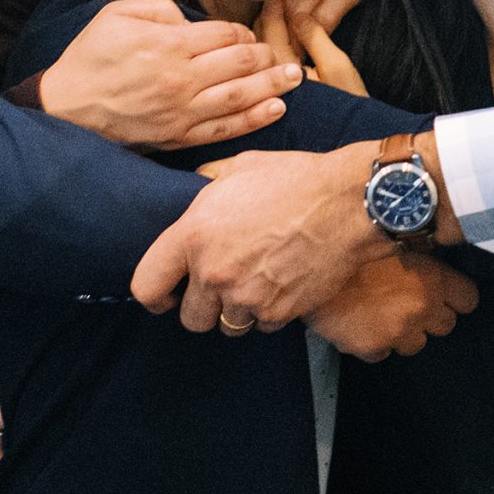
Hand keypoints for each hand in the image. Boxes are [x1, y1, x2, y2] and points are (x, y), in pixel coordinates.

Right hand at [39, 0, 300, 147]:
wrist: (65, 108)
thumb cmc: (90, 57)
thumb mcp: (117, 15)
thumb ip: (160, 9)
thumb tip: (190, 19)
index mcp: (168, 44)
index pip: (224, 35)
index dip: (244, 33)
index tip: (249, 36)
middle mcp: (181, 78)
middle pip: (239, 63)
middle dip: (267, 57)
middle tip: (282, 55)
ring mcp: (182, 110)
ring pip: (240, 96)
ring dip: (272, 86)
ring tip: (295, 78)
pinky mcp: (178, 136)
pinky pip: (224, 129)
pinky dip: (254, 119)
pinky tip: (275, 110)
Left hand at [132, 145, 389, 333]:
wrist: (347, 203)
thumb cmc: (294, 179)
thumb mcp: (239, 168)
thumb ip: (207, 184)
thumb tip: (195, 185)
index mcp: (193, 235)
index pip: (146, 287)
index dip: (154, 296)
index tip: (166, 297)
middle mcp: (214, 273)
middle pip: (190, 319)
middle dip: (203, 307)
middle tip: (222, 287)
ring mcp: (246, 298)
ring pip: (228, 326)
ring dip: (237, 311)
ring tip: (256, 284)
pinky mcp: (278, 313)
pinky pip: (262, 325)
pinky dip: (270, 312)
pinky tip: (282, 284)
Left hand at [259, 0, 368, 97]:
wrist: (348, 138)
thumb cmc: (348, 103)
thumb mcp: (337, 67)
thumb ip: (315, 37)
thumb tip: (298, 13)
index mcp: (282, 72)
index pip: (270, 31)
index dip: (273, 7)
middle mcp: (268, 81)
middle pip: (256, 40)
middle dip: (263, 16)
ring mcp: (269, 88)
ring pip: (256, 52)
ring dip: (261, 31)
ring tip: (270, 11)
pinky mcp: (275, 93)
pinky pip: (263, 63)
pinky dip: (265, 46)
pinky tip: (272, 36)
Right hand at [306, 250, 478, 361]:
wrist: (312, 265)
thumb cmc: (353, 249)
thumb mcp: (395, 242)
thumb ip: (420, 257)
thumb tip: (432, 262)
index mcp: (433, 278)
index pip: (468, 299)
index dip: (457, 296)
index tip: (449, 295)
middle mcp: (422, 307)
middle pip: (446, 325)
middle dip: (431, 316)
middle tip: (410, 302)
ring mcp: (398, 331)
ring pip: (416, 344)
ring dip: (404, 332)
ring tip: (382, 312)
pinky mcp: (372, 347)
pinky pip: (382, 353)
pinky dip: (374, 343)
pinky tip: (362, 323)